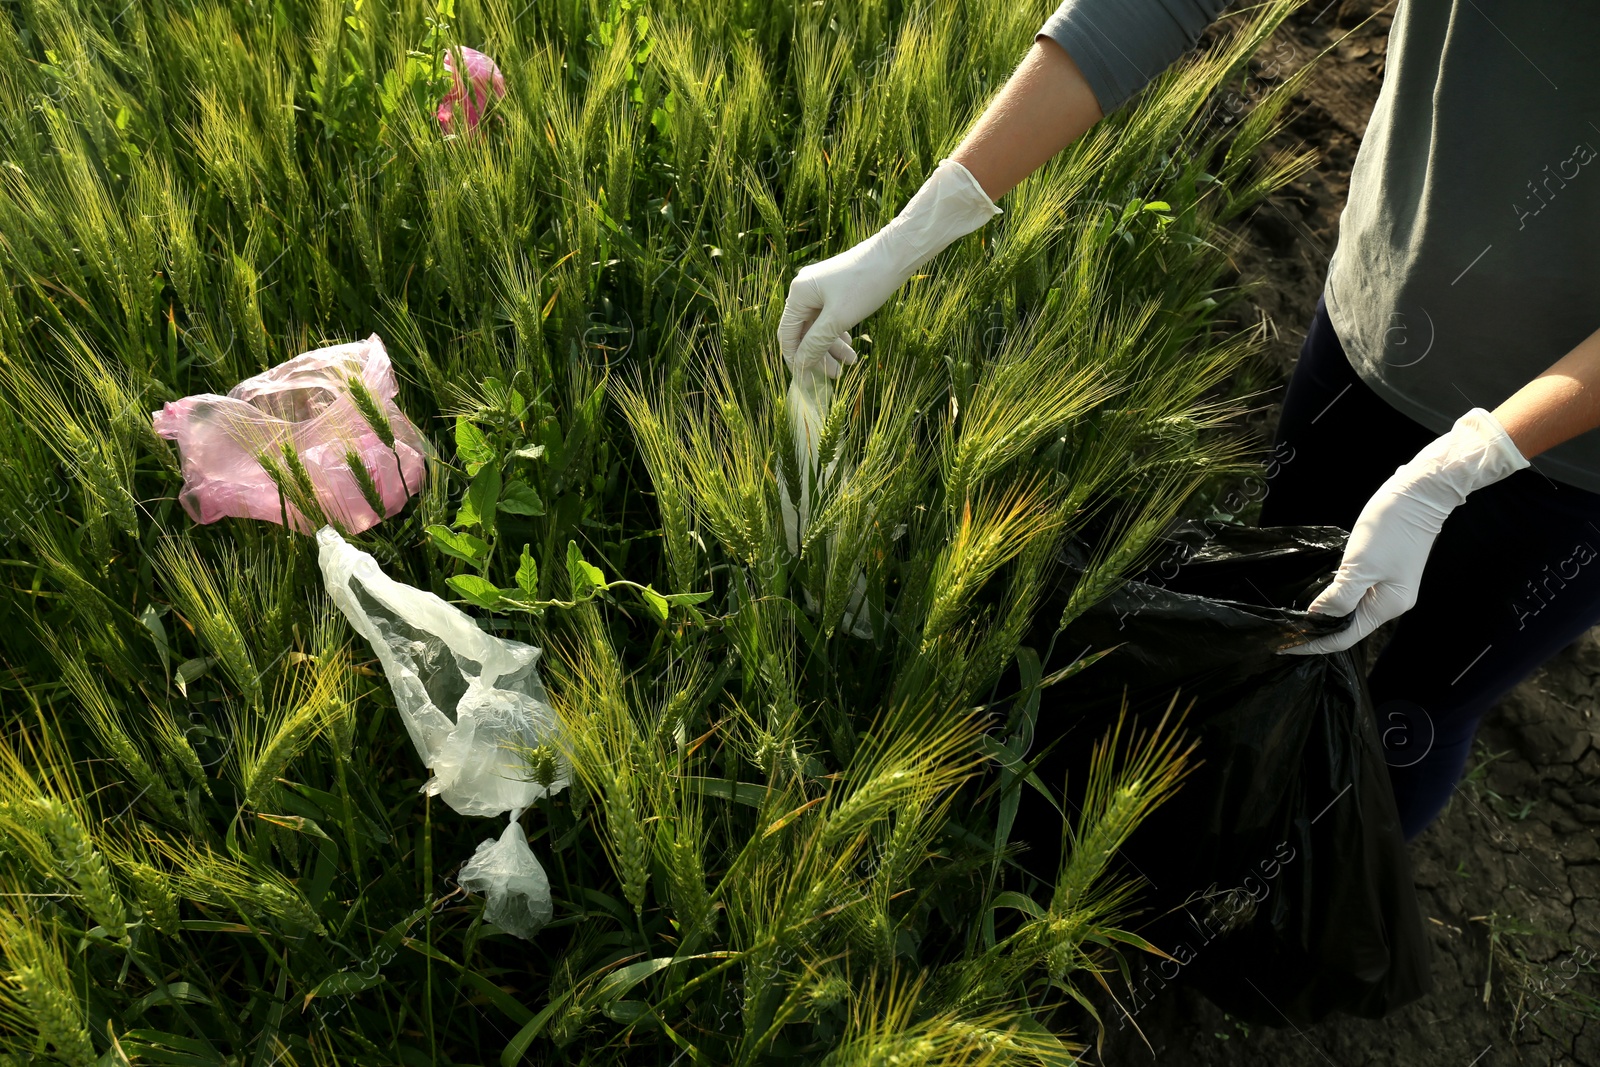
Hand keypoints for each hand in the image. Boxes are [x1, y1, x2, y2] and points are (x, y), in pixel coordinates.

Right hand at [778, 158, 1000, 377]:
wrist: (894, 256)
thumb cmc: (865, 284)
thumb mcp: (839, 319)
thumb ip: (816, 343)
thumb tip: (800, 365)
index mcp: (799, 294)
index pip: (787, 334)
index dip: (795, 359)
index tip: (807, 380)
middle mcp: (805, 290)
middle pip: (804, 332)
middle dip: (818, 355)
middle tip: (835, 376)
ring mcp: (820, 290)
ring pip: (819, 327)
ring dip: (832, 347)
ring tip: (851, 363)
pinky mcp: (835, 290)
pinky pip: (830, 318)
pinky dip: (839, 334)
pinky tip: (851, 345)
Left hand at [1282, 408, 1527, 654]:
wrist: (1420, 494)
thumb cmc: (1391, 528)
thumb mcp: (1360, 566)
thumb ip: (1340, 596)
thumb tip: (1317, 617)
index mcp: (1387, 606)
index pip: (1345, 637)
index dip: (1314, 643)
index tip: (1284, 646)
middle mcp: (1390, 602)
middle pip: (1349, 627)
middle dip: (1318, 632)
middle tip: (1284, 633)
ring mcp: (1389, 586)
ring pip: (1352, 610)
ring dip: (1325, 616)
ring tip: (1295, 620)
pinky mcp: (1384, 570)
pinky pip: (1355, 593)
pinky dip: (1335, 598)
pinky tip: (1316, 597)